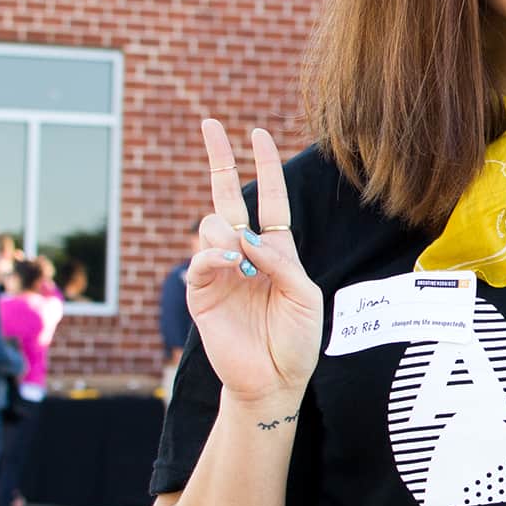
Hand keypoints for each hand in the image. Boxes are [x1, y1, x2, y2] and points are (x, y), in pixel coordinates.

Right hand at [189, 121, 323, 403]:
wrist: (273, 381)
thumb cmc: (297, 341)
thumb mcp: (305, 296)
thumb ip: (282, 262)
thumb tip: (248, 238)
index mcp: (276, 250)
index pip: (268, 199)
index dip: (264, 166)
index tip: (257, 133)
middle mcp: (245, 253)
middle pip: (227, 196)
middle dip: (219, 158)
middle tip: (210, 124)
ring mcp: (220, 270)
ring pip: (212, 225)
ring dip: (226, 232)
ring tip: (240, 258)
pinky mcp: (201, 292)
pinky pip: (200, 259)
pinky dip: (214, 256)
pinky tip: (229, 265)